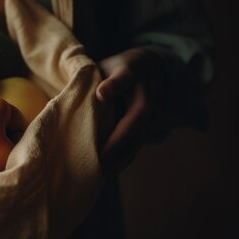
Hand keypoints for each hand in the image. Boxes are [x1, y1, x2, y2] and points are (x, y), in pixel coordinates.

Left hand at [96, 48, 164, 174]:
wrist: (144, 68)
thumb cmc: (112, 69)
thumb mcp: (102, 66)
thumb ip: (93, 79)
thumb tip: (87, 97)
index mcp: (131, 70)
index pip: (125, 76)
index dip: (114, 85)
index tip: (101, 94)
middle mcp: (145, 90)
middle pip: (137, 116)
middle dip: (119, 138)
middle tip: (100, 157)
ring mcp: (150, 109)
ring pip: (140, 134)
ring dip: (122, 155)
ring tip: (102, 171)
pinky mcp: (146, 124)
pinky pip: (136, 142)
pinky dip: (123, 158)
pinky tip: (108, 172)